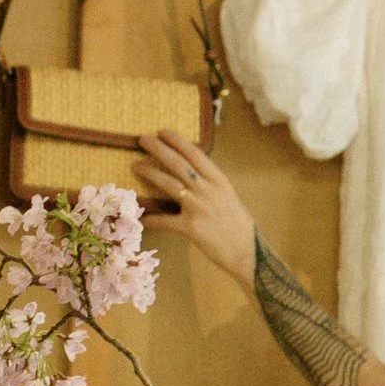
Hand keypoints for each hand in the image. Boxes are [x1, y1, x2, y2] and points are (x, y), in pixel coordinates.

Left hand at [134, 127, 257, 289]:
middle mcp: (209, 190)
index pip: (196, 154)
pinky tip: (141, 217)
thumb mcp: (230, 199)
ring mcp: (199, 208)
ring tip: (136, 165)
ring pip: (169, 184)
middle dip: (158, 149)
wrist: (248, 254)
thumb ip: (212, 186)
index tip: (163, 132)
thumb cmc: (241, 228)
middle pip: (179, 164)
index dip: (177, 141)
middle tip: (142, 139)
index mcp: (220, 181)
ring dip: (150, 172)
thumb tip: (193, 177)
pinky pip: (166, 221)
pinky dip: (152, 219)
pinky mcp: (191, 228)